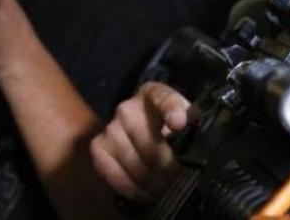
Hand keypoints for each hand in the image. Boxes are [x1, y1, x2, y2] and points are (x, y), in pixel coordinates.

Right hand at [90, 82, 194, 203]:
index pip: (164, 99)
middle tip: (176, 181)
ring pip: (132, 161)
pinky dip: (129, 187)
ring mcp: (110, 127)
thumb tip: (188, 140)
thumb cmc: (167, 128)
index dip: (172, 111)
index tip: (178, 125)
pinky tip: (143, 194)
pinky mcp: (97, 147)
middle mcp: (127, 108)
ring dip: (149, 182)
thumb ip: (191, 125)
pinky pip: (112, 172)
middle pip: (149, 143)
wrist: (140, 133)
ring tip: (162, 191)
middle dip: (166, 168)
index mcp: (153, 95)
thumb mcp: (185, 121)